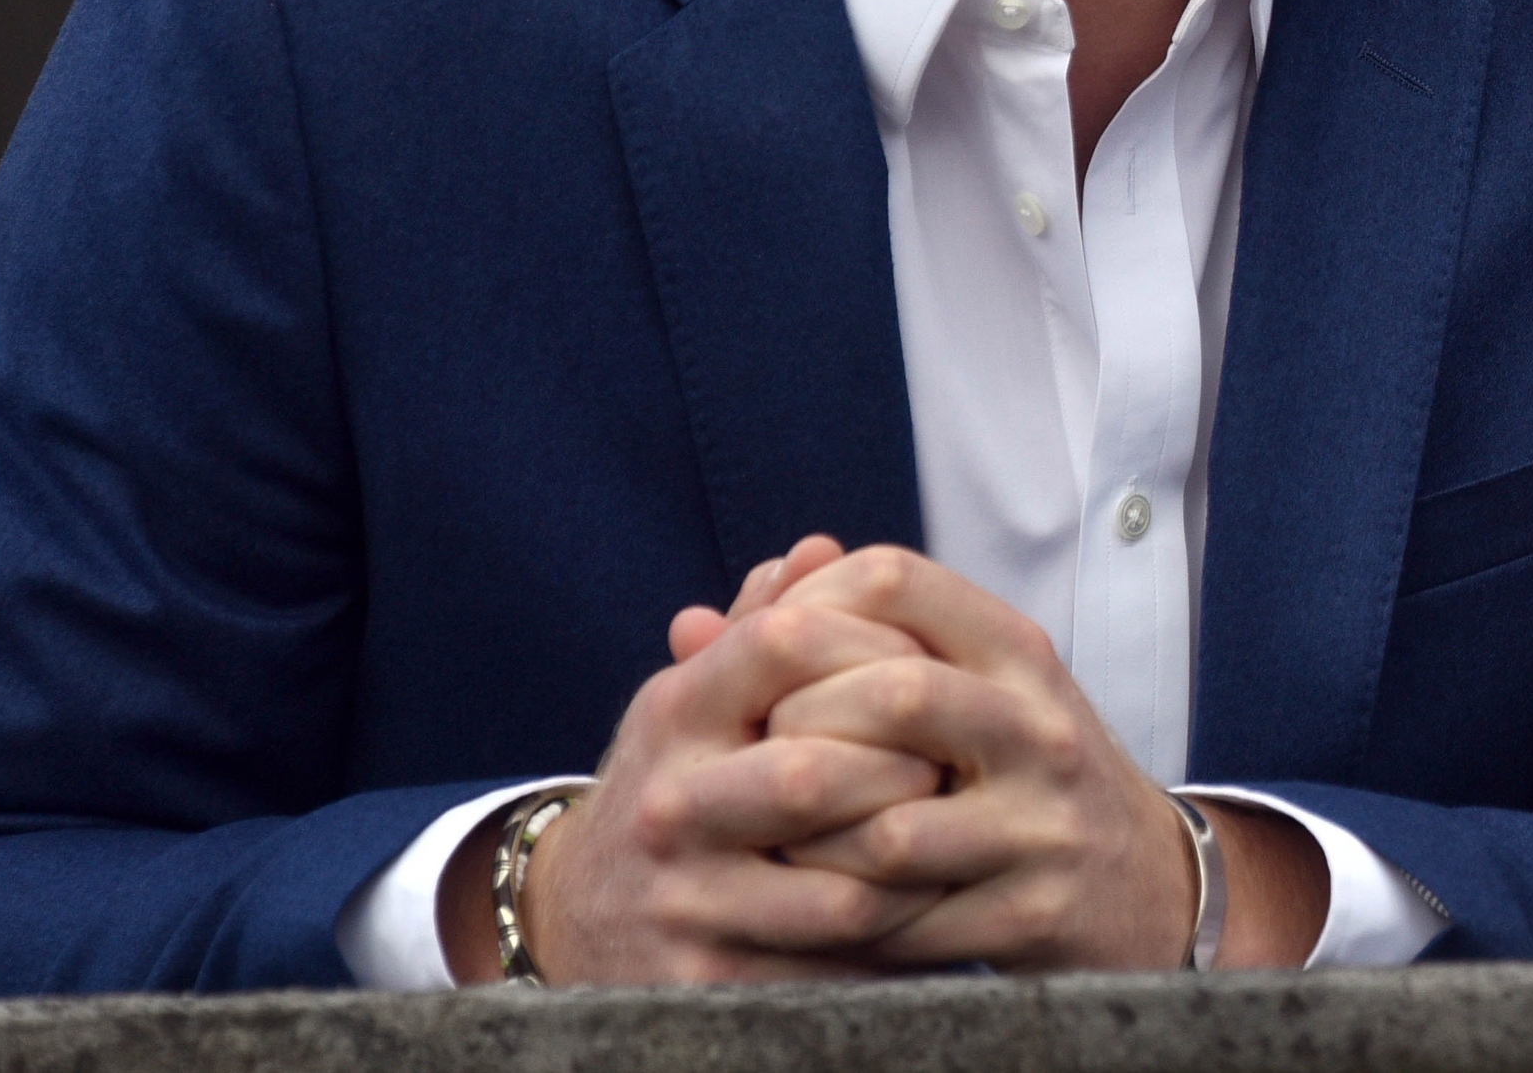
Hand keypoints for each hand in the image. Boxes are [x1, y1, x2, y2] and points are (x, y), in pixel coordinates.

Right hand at [444, 538, 951, 983]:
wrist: (577, 917)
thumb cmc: (678, 783)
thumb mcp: (699, 699)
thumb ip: (763, 626)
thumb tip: (822, 549)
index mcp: (677, 713)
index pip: (787, 643)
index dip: (876, 645)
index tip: (931, 669)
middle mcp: (669, 805)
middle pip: (814, 773)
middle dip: (907, 767)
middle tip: (955, 766)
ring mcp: (685, 901)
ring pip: (841, 885)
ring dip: (916, 863)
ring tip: (953, 838)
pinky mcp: (708, 982)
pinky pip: (836, 963)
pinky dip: (896, 937)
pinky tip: (926, 908)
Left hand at [757, 544, 1331, 969]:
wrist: (1146, 883)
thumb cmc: (1022, 773)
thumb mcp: (969, 690)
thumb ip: (847, 648)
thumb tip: (690, 624)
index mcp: (1019, 653)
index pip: (896, 580)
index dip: (805, 606)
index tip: (763, 656)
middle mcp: (1041, 726)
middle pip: (891, 694)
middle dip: (798, 730)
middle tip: (761, 761)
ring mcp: (1043, 825)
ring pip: (887, 828)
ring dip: (810, 845)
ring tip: (781, 844)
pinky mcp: (1032, 913)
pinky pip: (905, 921)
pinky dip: (843, 918)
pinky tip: (821, 904)